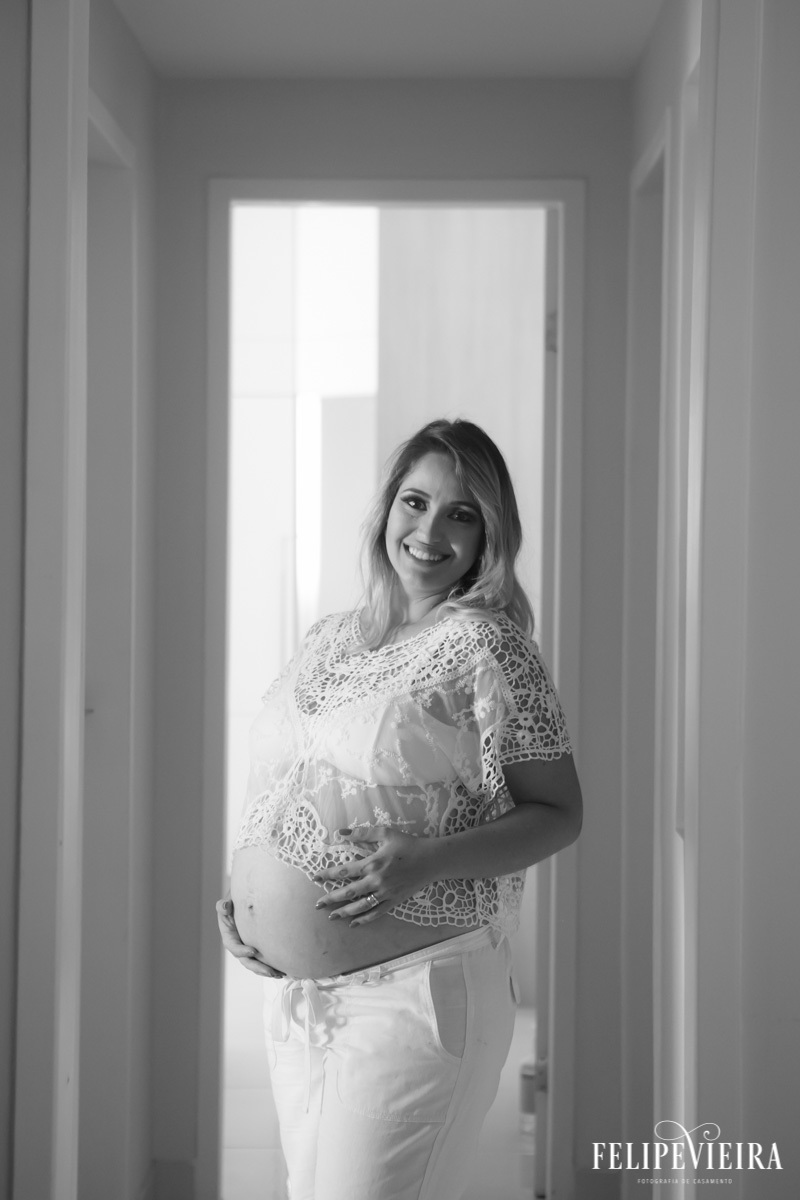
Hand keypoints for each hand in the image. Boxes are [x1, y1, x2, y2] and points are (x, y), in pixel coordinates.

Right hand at [215, 892, 284, 977]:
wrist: (244, 905)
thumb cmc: (234, 903)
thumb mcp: (227, 903)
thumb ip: (223, 906)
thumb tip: (224, 907)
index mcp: (229, 937)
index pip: (233, 947)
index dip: (242, 951)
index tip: (253, 951)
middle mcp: (238, 946)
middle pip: (246, 961)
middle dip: (258, 968)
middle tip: (271, 971)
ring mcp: (248, 949)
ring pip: (256, 964)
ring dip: (267, 971)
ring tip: (280, 974)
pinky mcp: (257, 950)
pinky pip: (264, 960)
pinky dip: (272, 966)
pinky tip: (283, 970)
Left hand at [313, 827, 432, 925]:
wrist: (431, 860)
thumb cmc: (408, 844)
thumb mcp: (385, 833)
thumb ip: (362, 833)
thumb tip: (341, 833)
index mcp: (372, 863)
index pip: (344, 871)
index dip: (327, 874)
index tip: (315, 877)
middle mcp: (376, 881)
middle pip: (348, 892)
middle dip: (330, 898)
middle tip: (317, 904)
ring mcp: (385, 894)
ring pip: (360, 906)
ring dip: (343, 912)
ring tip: (331, 916)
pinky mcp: (394, 902)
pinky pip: (376, 913)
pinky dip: (364, 920)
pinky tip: (353, 924)